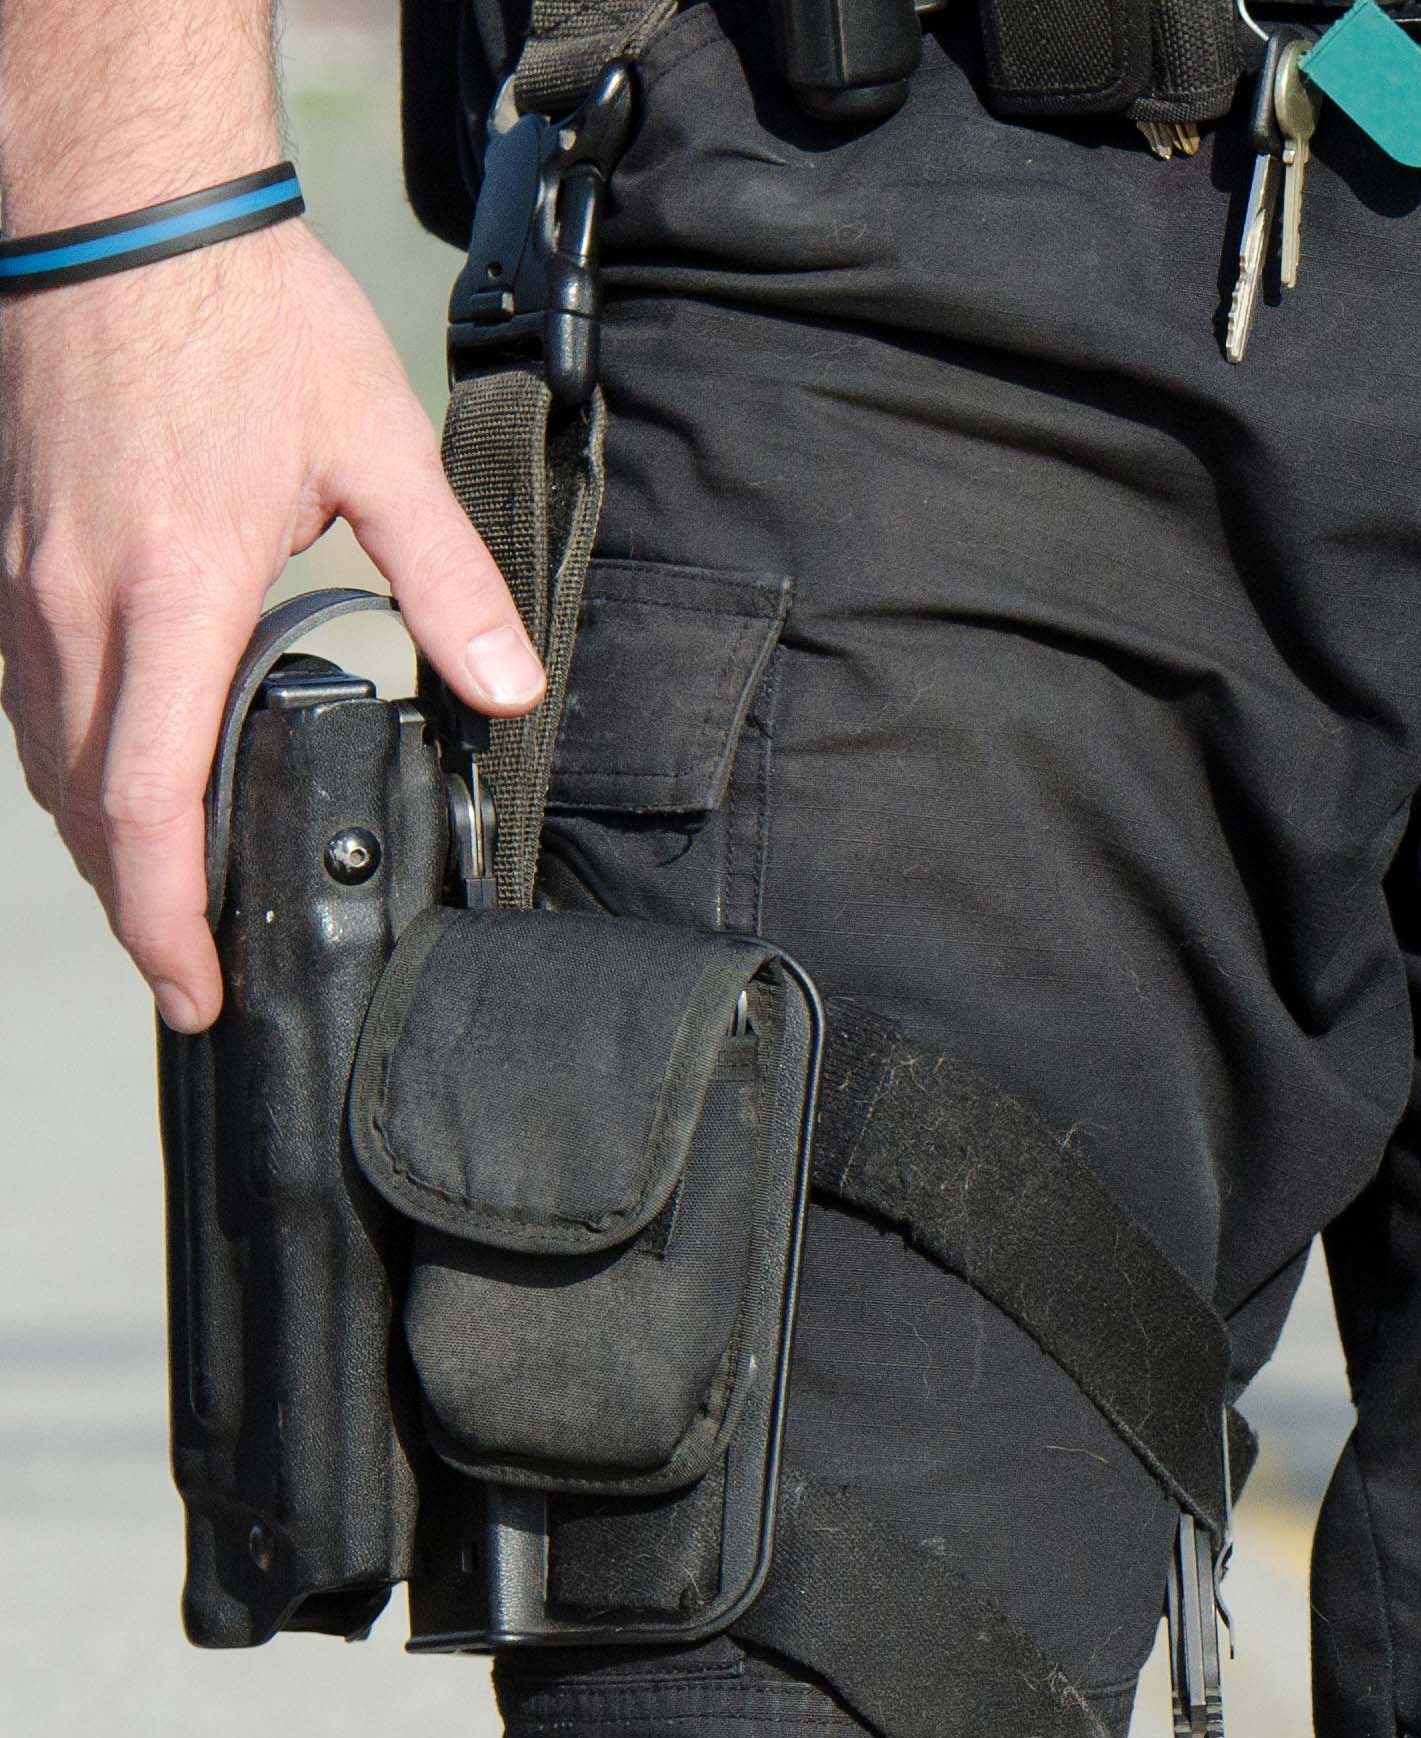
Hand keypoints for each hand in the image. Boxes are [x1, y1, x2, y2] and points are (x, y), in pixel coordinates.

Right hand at [0, 222, 538, 1030]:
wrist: (122, 208)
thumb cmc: (247, 315)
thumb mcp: (380, 448)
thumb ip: (449, 582)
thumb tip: (510, 690)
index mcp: (173, 592)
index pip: (150, 798)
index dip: (164, 915)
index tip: (197, 987)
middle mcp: (78, 599)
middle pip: (85, 801)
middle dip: (134, 901)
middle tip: (193, 972)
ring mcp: (26, 573)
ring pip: (44, 750)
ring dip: (98, 835)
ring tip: (162, 897)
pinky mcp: (12, 545)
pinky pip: (28, 687)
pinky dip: (70, 756)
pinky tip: (117, 776)